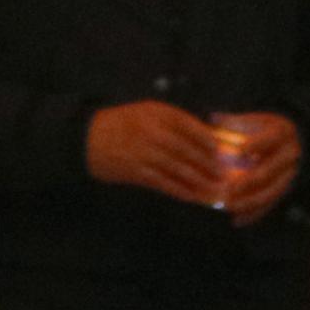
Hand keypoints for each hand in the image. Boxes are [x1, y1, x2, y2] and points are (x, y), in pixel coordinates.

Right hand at [85, 101, 223, 206]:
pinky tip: (193, 197)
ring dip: (199, 180)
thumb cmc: (120, 125)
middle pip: (187, 149)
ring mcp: (144, 152)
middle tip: (223, 173)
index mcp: (155, 112)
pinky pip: (164, 183)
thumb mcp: (144, 113)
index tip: (220, 149)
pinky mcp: (136, 171)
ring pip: (179, 168)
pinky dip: (181, 191)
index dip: (207, 138)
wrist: (85, 139)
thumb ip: (170, 122)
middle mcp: (151, 131)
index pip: (188, 124)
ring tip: (214, 188)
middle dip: (208, 163)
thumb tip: (203, 137)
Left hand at [218, 112, 304, 226]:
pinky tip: (237, 221)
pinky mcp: (285, 190)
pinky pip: (271, 204)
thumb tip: (213, 118)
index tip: (242, 151)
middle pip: (269, 171)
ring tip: (230, 206)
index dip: (257, 144)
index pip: (270, 139)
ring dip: (250, 201)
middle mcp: (289, 156)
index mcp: (282, 134)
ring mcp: (289, 175)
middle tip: (230, 189)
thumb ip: (236, 121)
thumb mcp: (258, 120)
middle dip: (249, 181)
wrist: (299, 141)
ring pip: (271, 192)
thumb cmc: (268, 129)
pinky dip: (254, 214)